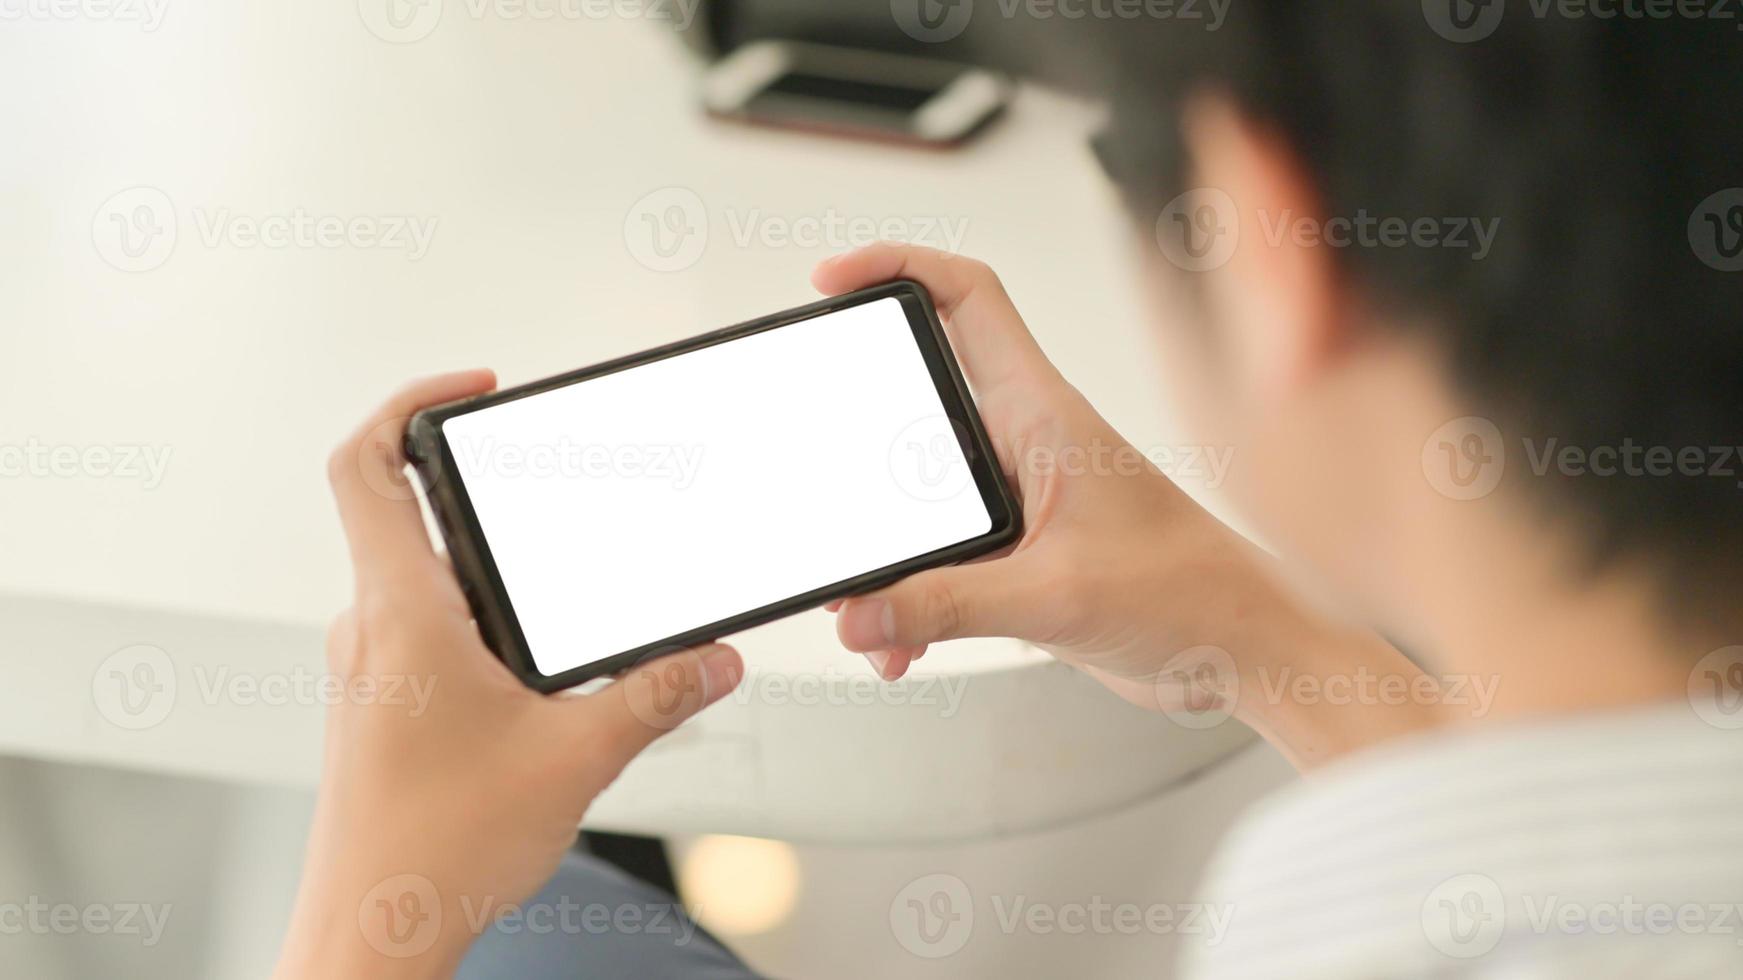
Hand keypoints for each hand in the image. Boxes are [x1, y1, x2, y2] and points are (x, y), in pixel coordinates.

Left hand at [274, 371, 742, 978]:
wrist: (373, 935)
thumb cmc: (432, 852)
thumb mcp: (575, 758)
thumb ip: (656, 696)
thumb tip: (711, 658)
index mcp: (403, 613)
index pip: (367, 465)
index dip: (410, 404)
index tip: (471, 389)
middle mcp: (371, 629)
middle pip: (401, 511)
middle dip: (477, 489)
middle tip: (541, 481)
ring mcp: (369, 669)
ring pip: (417, 577)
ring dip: (480, 563)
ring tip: (552, 581)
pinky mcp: (380, 707)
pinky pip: (421, 629)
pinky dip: (474, 618)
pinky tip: (529, 665)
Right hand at [815, 245, 1432, 761]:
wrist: (1246, 652)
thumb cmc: (1194, 594)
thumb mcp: (1054, 597)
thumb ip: (944, 605)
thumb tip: (859, 616)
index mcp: (1043, 413)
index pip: (966, 299)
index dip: (897, 267)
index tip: (833, 281)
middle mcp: (1028, 444)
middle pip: (918, 398)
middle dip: (857, 430)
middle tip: (817, 457)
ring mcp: (1023, 500)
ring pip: (919, 495)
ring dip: (884, 544)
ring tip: (860, 597)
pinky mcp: (1022, 556)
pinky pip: (939, 561)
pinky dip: (911, 601)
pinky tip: (903, 645)